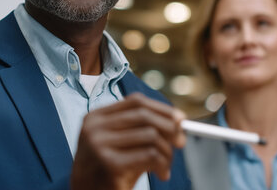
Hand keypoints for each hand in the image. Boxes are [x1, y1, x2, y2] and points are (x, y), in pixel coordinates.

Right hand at [70, 93, 186, 189]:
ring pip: (150, 135)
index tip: (180, 119)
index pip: (135, 101)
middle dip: (169, 128)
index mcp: (95, 118)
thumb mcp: (120, 146)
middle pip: (144, 115)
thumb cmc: (107, 173)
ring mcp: (99, 145)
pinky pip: (150, 155)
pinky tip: (162, 174)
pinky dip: (163, 164)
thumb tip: (177, 122)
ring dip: (166, 152)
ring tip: (166, 166)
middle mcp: (95, 128)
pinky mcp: (110, 164)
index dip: (161, 108)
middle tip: (181, 142)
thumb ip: (141, 130)